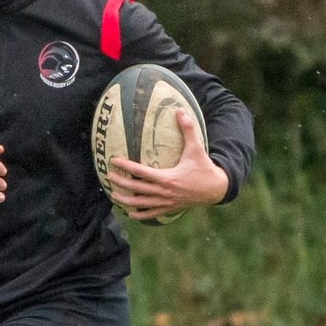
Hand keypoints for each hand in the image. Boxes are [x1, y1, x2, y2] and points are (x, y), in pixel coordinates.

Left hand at [106, 111, 227, 219]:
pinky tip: (130, 213)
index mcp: (167, 177)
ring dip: (126, 201)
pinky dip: (140, 214)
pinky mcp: (170, 208)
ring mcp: (166, 202)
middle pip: (136, 189)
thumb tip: (180, 111)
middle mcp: (164, 191)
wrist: (216, 189)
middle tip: (109, 177)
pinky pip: (152, 213)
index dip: (125, 166)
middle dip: (121, 183)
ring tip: (114, 196)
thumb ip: (188, 130)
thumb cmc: (204, 168)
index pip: (140, 172)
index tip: (113, 161)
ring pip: (141, 204)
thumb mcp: (196, 148)